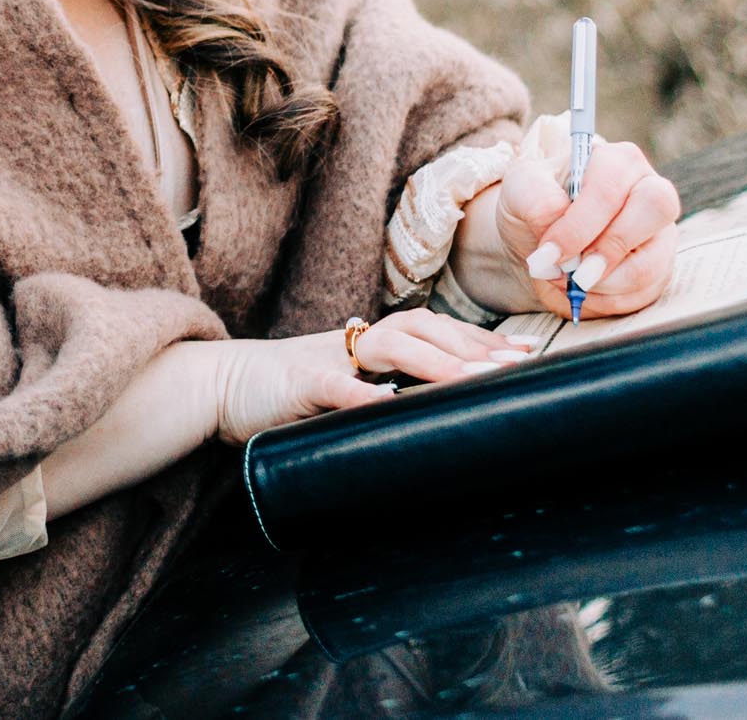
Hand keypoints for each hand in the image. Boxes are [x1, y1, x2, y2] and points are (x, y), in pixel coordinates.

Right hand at [207, 310, 533, 443]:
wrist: (221, 385)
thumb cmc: (290, 396)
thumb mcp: (346, 393)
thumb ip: (386, 397)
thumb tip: (442, 419)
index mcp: (371, 345)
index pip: (435, 330)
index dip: (479, 339)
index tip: (524, 355)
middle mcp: (356, 344)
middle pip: (422, 327)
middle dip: (470, 344)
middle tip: (512, 367)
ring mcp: (327, 360)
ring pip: (388, 346)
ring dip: (432, 361)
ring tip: (469, 380)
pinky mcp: (297, 384)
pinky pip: (333, 386)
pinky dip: (361, 394)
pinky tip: (385, 406)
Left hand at [485, 114, 679, 317]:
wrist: (540, 245)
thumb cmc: (536, 206)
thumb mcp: (521, 189)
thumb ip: (535, 196)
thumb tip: (557, 219)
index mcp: (617, 162)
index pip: (610, 189)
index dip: (579, 226)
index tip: (549, 252)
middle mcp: (650, 191)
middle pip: (655, 210)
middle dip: (607, 250)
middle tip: (573, 273)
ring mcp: (660, 234)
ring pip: (649, 264)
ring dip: (600, 284)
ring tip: (566, 280)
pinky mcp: (659, 270)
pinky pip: (643, 294)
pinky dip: (605, 301)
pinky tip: (581, 291)